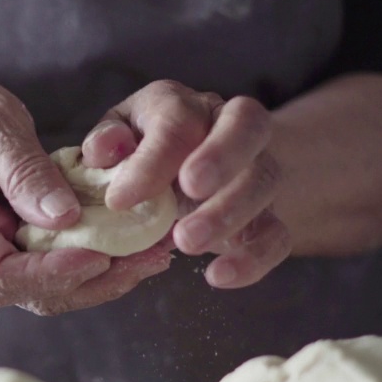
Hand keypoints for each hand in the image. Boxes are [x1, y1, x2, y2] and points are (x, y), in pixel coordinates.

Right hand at [0, 69, 170, 313]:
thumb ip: (24, 169)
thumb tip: (66, 218)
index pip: (1, 273)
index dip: (52, 273)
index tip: (99, 256)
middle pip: (32, 292)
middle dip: (94, 282)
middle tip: (149, 258)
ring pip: (50, 289)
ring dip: (104, 279)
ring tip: (154, 255)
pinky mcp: (15, 248)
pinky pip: (55, 267)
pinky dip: (97, 262)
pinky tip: (134, 246)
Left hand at [81, 80, 291, 288]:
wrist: (181, 179)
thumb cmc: (139, 157)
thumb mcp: (115, 143)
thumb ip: (106, 144)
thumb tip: (104, 151)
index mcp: (185, 105)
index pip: (179, 118)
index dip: (151, 159)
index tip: (120, 200)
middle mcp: (230, 127)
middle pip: (247, 124)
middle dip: (220, 156)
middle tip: (189, 190)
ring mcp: (257, 170)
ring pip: (265, 179)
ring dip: (229, 212)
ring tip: (186, 243)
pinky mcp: (268, 216)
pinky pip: (277, 234)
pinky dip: (253, 258)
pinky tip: (217, 276)